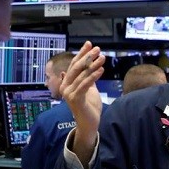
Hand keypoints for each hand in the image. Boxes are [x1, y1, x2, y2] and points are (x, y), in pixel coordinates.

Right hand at [61, 42, 105, 161]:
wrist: (89, 124)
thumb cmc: (89, 106)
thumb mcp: (89, 89)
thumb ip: (86, 78)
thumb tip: (86, 67)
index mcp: (67, 83)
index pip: (74, 65)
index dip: (81, 54)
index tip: (89, 44)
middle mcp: (65, 87)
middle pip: (76, 68)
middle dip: (87, 57)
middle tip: (97, 49)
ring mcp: (69, 93)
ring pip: (81, 75)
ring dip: (93, 65)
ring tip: (102, 58)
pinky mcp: (75, 99)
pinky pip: (85, 85)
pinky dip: (93, 76)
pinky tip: (101, 70)